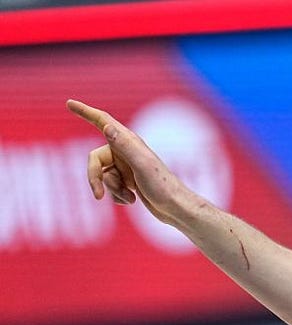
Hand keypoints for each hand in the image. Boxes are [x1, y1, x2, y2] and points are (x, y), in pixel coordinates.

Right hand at [66, 99, 196, 225]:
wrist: (176, 209)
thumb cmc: (163, 187)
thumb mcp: (142, 165)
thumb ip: (124, 146)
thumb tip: (106, 127)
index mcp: (129, 142)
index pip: (102, 121)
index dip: (85, 112)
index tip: (69, 103)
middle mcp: (126, 151)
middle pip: (95, 159)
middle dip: (95, 178)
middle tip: (97, 195)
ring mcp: (127, 166)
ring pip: (102, 175)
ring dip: (112, 189)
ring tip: (130, 198)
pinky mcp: (129, 180)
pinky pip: (110, 186)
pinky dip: (117, 196)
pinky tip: (132, 201)